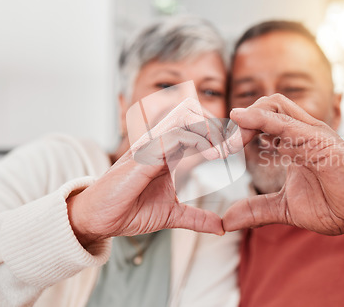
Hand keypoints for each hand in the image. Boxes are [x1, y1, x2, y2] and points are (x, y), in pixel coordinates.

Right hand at [67, 98, 226, 246]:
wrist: (99, 220)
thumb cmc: (129, 210)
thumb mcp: (172, 216)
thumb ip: (196, 218)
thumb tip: (221, 227)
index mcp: (169, 153)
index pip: (198, 133)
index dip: (222, 133)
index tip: (244, 141)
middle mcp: (161, 144)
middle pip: (194, 116)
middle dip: (219, 125)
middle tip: (238, 142)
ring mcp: (152, 146)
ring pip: (186, 119)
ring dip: (211, 129)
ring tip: (227, 148)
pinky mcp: (145, 154)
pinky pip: (174, 135)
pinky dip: (197, 140)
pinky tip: (212, 153)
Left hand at [223, 94, 343, 235]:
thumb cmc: (335, 205)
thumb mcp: (286, 208)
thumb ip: (257, 209)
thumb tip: (226, 219)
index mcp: (293, 142)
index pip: (261, 121)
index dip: (238, 129)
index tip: (219, 149)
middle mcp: (302, 132)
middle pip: (265, 105)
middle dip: (239, 120)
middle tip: (222, 144)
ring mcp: (312, 134)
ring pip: (273, 106)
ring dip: (246, 118)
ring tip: (228, 140)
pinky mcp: (321, 141)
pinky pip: (287, 124)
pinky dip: (262, 120)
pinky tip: (241, 121)